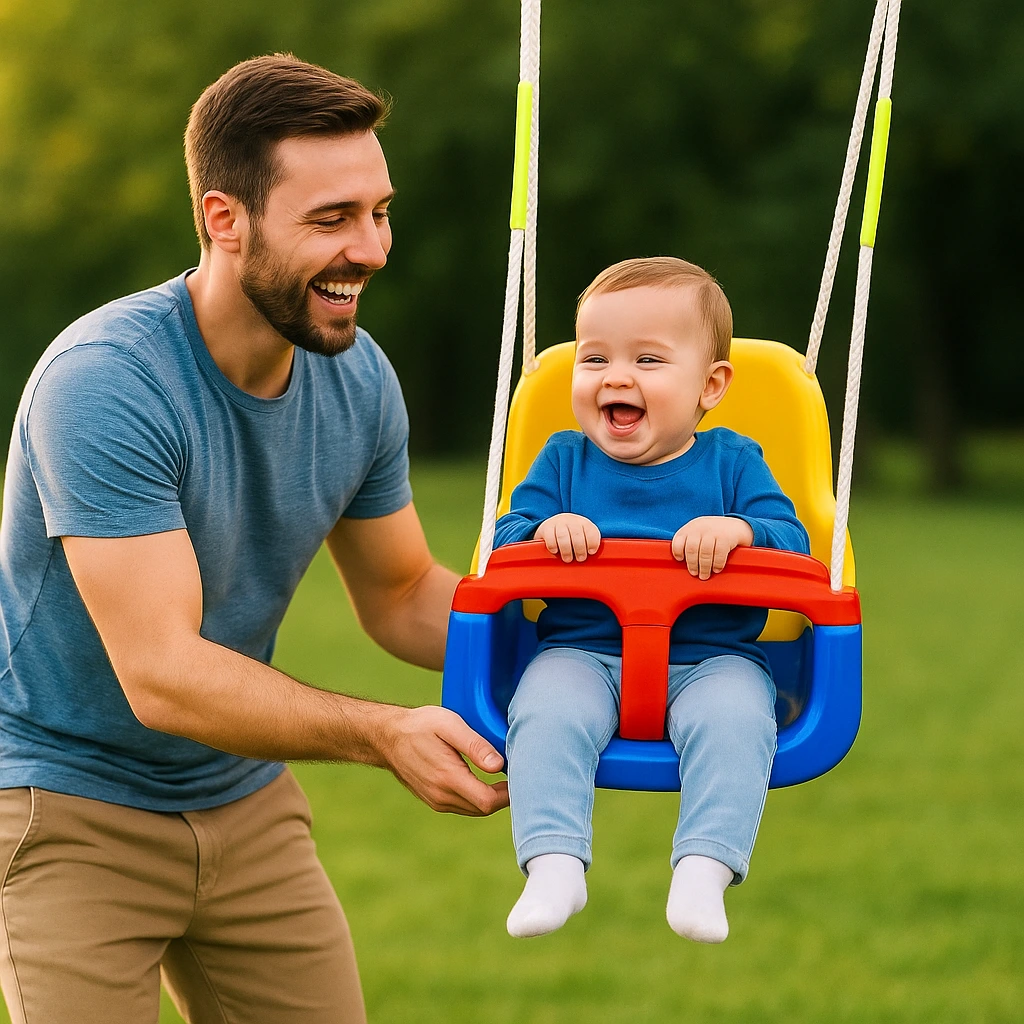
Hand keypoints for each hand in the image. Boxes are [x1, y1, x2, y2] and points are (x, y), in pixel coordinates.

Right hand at [377, 705, 509, 815]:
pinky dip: (477, 798)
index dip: (508, 793)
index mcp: (448, 778)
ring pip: (474, 809)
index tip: (519, 776)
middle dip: (503, 796)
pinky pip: (463, 806)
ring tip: (504, 778)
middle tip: (516, 775)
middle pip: (483, 809)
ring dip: (490, 798)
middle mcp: (441, 796)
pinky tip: (484, 781)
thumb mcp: (449, 725)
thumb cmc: (420, 725)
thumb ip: (475, 745)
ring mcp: (436, 801)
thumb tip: (499, 765)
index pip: (488, 801)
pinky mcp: (433, 800)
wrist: (387, 736)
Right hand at [535, 513, 601, 562]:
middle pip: (577, 534)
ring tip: (568, 559)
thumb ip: (589, 544)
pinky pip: (550, 537)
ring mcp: (559, 523)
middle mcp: (572, 521)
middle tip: (580, 559)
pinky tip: (555, 551)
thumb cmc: (572, 535)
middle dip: (579, 549)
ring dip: (566, 550)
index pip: (591, 531)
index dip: (592, 542)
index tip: (591, 552)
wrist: (554, 523)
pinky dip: (553, 546)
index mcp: (584, 523)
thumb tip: (595, 560)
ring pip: (563, 536)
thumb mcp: (583, 536)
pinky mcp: (547, 527)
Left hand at [671, 516, 753, 579]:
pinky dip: (716, 564)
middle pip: (692, 549)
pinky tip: (716, 569)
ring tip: (704, 575)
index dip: (677, 551)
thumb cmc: (713, 534)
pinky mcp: (726, 538)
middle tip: (695, 574)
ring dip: (704, 567)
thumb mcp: (699, 533)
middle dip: (692, 564)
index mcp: (690, 528)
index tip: (680, 560)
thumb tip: (681, 563)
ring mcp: (713, 532)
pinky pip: (719, 554)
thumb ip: (689, 543)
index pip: (678, 540)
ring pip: (705, 553)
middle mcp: (700, 528)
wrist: (735, 526)